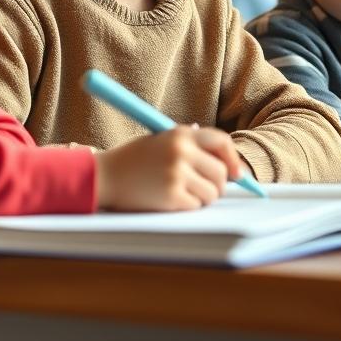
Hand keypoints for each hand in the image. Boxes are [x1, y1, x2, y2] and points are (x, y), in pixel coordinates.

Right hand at [94, 126, 242, 211]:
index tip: (236, 174)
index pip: (222, 142)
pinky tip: (170, 199)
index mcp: (181, 134)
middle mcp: (182, 152)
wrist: (104, 176)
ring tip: (183, 192)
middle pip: (221, 172)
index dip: (232, 159)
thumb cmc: (134, 159)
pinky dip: (188, 206)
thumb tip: (229, 165)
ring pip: (212, 192)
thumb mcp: (162, 141)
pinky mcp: (171, 196)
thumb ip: (192, 146)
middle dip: (218, 184)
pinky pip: (196, 205)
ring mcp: (177, 174)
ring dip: (203, 197)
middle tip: (206, 188)